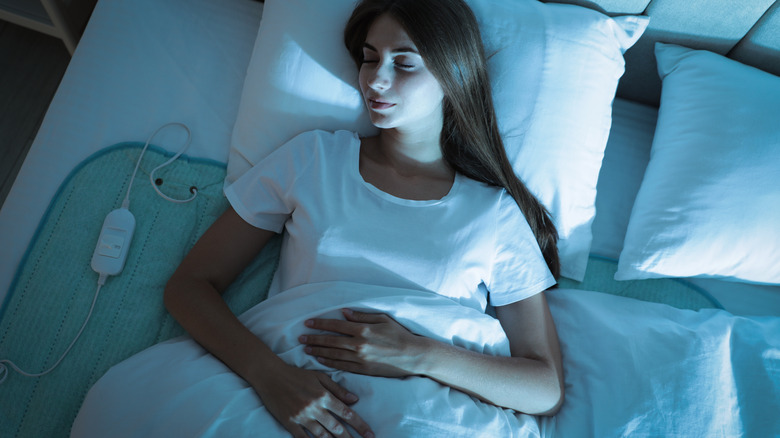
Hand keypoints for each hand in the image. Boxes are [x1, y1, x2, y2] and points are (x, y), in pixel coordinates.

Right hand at [251, 362, 373, 437]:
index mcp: (323, 396)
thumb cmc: (297, 375)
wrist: (271, 376)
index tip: (370, 434)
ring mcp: (301, 417)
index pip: (346, 413)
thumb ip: (337, 389)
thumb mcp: (320, 377)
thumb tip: (355, 399)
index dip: (360, 425)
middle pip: (336, 428)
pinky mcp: (289, 423)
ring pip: (322, 435)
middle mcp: (314, 408)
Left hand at [300, 309, 424, 376]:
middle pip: (330, 341)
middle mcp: (359, 344)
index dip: (320, 324)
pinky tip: (320, 359)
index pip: (336, 326)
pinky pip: (342, 366)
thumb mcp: (383, 319)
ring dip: (318, 351)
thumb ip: (362, 316)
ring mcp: (360, 358)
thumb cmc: (399, 334)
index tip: (308, 323)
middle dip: (314, 338)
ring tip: (306, 349)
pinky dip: (329, 362)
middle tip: (300, 338)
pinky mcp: (363, 369)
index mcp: (363, 329)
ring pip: (333, 354)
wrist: (413, 355)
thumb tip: (344, 312)